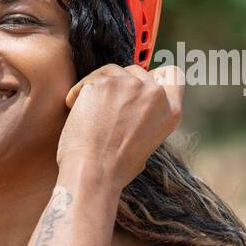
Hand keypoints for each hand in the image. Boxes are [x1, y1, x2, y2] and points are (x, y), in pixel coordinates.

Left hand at [57, 62, 182, 190]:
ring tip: (87, 111)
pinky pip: (91, 79)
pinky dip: (79, 91)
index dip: (154, 76)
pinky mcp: (106, 83)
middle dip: (119, 86)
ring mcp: (131, 86)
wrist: (93, 173)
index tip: (138, 84)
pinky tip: (73, 107)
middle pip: (137, 72)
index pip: (172, 75)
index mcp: (171, 111)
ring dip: (99, 87)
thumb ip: (147, 119)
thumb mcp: (146, 144)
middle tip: (103, 107)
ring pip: (112, 72)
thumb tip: (134, 106)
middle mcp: (155, 94)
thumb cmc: (114, 167)